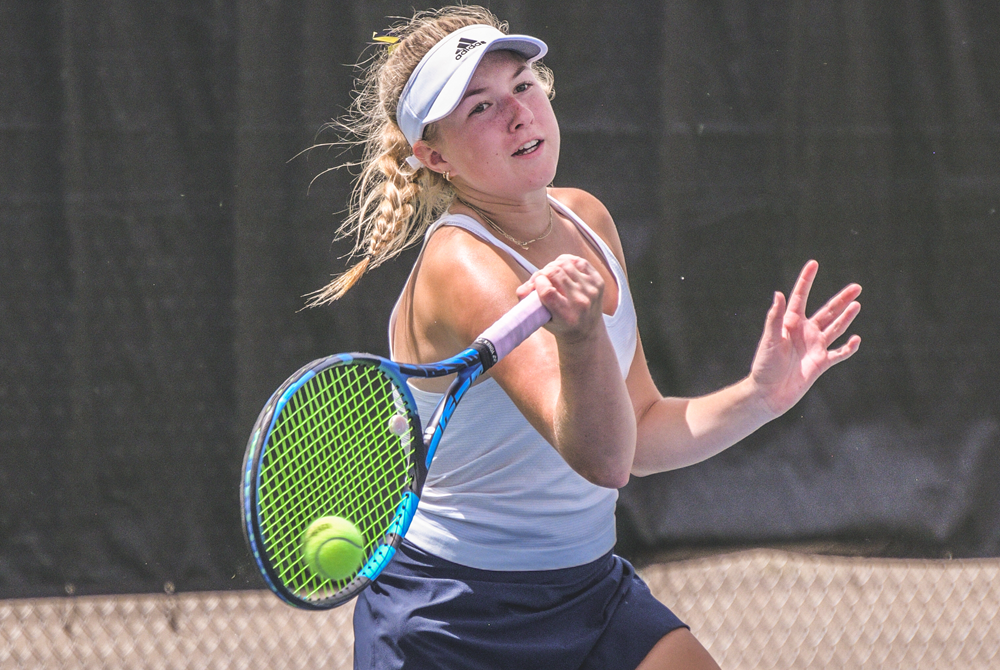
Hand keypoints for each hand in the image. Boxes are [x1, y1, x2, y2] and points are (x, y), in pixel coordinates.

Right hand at [516, 254, 604, 341]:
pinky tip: (562, 269)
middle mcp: (581, 302)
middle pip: (555, 273)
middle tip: (541, 278)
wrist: (587, 331)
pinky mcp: (598, 281)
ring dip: (553, 265)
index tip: (535, 284)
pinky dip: (567, 261)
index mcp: (566, 316)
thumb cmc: (559, 324)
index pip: (547, 291)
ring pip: (565, 264)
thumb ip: (527, 302)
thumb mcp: (540, 318)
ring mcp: (592, 290)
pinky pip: (578, 261)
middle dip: (543, 272)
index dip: (537, 282)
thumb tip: (522, 289)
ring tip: (550, 274)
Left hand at [749, 260, 861, 416]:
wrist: (768, 394)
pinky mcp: (820, 363)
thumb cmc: (764, 366)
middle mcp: (804, 332)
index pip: (800, 297)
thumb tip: (777, 293)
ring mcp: (814, 347)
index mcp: (790, 323)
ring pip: (835, 328)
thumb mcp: (769, 340)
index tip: (813, 263)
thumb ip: (774, 318)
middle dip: (841, 299)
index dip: (806, 280)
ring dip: (846, 317)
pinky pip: (838, 353)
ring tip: (857, 304)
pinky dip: (848, 348)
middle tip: (857, 287)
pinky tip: (856, 339)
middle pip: (827, 311)